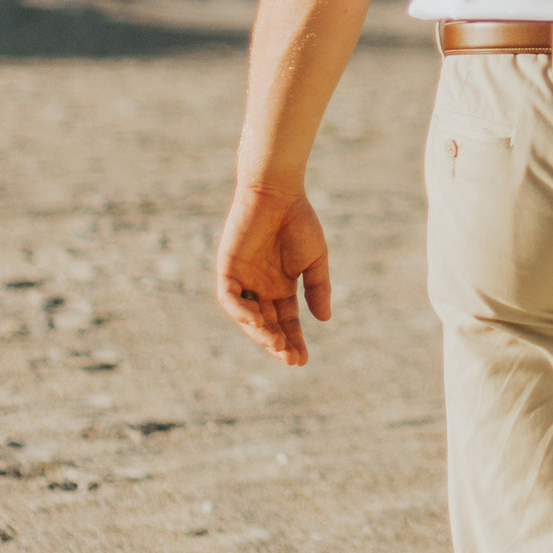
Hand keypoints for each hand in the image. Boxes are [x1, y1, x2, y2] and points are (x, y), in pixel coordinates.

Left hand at [215, 185, 334, 362]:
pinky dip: (242, 312)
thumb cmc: (298, 221)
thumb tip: (324, 319)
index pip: (285, 322)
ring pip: (246, 316)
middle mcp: (259, 286)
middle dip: (277, 343)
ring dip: (260, 332)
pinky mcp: (228, 267)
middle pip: (266, 324)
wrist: (277, 192)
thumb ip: (317, 288)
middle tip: (290, 358)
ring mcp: (242, 278)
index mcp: (280, 286)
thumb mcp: (315, 260)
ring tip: (277, 344)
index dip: (293, 341)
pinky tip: (258, 322)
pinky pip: (230, 297)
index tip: (302, 360)